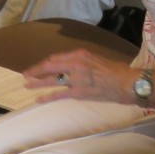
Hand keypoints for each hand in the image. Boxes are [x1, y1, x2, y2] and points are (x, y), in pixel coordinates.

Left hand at [22, 48, 140, 104]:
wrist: (127, 83)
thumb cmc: (118, 71)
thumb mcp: (99, 59)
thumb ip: (85, 62)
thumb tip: (76, 68)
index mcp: (81, 54)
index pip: (57, 57)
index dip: (46, 62)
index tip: (40, 66)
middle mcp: (76, 64)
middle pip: (50, 66)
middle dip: (37, 70)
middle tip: (27, 74)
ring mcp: (76, 78)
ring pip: (52, 79)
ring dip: (38, 82)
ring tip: (28, 85)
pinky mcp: (79, 92)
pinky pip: (59, 94)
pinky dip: (47, 96)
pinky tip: (38, 99)